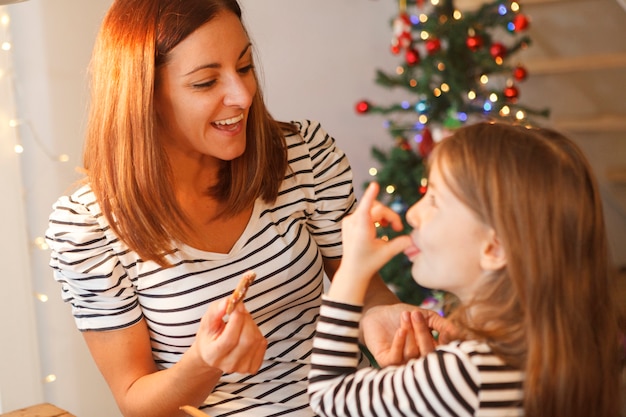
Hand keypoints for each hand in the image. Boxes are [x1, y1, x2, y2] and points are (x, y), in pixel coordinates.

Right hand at [193, 299, 266, 373]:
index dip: (237, 319)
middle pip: (246, 339)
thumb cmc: (210, 336)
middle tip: (240, 310)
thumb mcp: (207, 321)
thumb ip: (217, 310)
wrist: (213, 354)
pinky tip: (247, 331)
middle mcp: (228, 364)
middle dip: (246, 319)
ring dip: (252, 324)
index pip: (229, 339)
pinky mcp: (253, 366)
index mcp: (213, 355)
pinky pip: (262, 344)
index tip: (237, 305)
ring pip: (256, 340)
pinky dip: (257, 332)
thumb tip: (229, 301)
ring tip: (242, 321)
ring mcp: (242, 368)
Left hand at [328, 183, 411, 303]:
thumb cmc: (369, 263)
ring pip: (371, 208)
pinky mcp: (348, 221)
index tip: (374, 185)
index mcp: (362, 230)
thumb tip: (413, 238)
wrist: (352, 270)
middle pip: (377, 209)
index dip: (371, 196)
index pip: (367, 209)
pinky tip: (378, 227)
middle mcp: (353, 223)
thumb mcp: (387, 254)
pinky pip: (364, 211)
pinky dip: (374, 216)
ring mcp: (349, 221)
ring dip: (382, 215)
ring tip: (388, 227)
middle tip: (398, 228)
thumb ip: (401, 244)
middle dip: (390, 216)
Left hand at [361, 303, 458, 366]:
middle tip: (417, 315)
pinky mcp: (385, 362)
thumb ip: (442, 324)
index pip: (442, 354)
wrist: (377, 311)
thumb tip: (457, 333)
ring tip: (406, 315)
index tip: (443, 331)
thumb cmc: (403, 314)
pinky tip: (400, 330)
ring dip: (409, 333)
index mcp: (430, 352)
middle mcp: (417, 361)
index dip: (445, 345)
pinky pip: (396, 358)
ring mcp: (402, 363)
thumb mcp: (426, 316)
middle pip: (426, 355)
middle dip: (423, 334)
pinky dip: (399, 343)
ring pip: (411, 355)